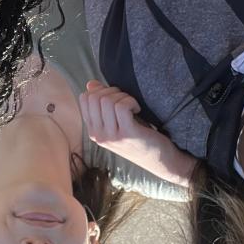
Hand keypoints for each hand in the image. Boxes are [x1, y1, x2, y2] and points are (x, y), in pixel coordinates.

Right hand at [79, 81, 197, 186]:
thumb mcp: (116, 121)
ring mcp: (111, 136)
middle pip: (94, 97)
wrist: (160, 159)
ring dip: (123, 97)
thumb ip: (102, 103)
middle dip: (112, 91)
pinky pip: (121, 106)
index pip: (84, 99)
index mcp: (92, 130)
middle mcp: (98, 135)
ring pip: (107, 101)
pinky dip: (131, 102)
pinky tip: (137, 110)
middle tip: (126, 100)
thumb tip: (91, 84)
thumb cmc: (139, 137)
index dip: (100, 90)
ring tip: (132, 106)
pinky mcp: (127, 134)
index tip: (115, 97)